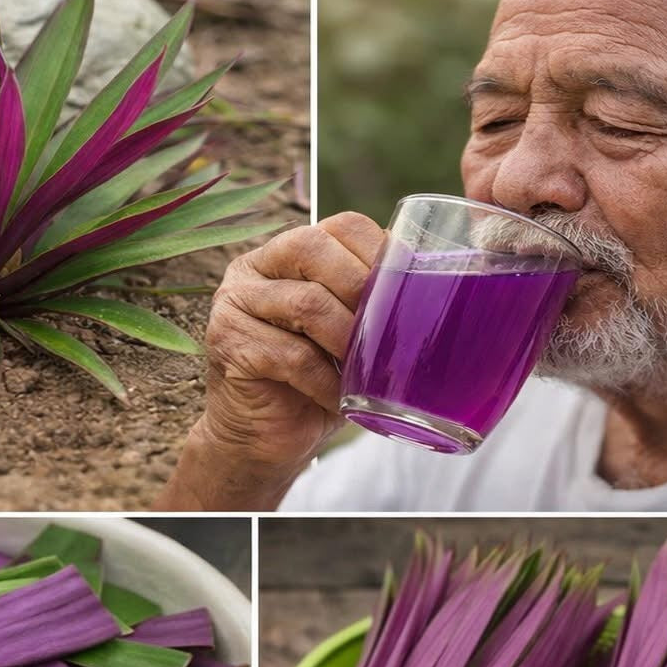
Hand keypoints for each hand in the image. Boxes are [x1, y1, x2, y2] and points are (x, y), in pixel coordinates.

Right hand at [157, 212, 385, 508]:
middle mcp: (254, 268)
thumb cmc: (315, 384)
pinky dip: (326, 381)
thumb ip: (373, 303)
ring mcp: (233, 303)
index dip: (380, 253)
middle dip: (361, 288)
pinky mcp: (227, 344)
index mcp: (288, 253)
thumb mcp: (348, 336)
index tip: (407, 292)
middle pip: (314, 248)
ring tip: (366, 371)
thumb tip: (439, 284)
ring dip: (347, 339)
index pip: (341, 226)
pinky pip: (291, 356)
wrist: (263, 440)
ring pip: (305, 302)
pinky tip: (341, 399)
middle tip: (385, 332)